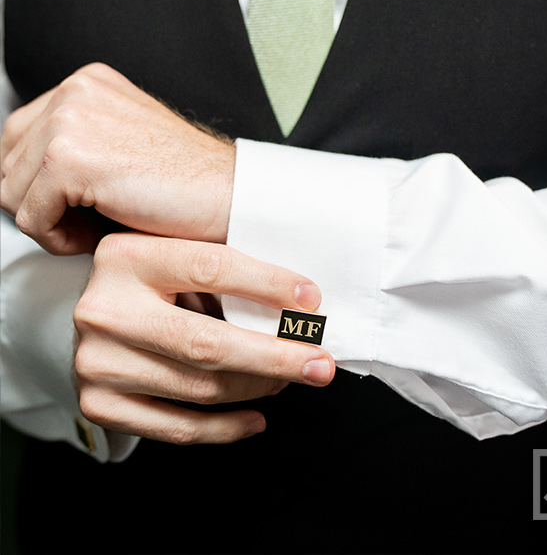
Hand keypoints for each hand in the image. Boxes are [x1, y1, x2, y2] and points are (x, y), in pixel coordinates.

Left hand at [0, 63, 234, 254]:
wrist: (228, 195)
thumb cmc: (185, 181)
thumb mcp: (120, 143)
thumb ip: (74, 144)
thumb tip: (18, 183)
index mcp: (86, 83)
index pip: (16, 138)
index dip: (39, 184)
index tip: (77, 202)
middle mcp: (75, 91)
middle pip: (7, 165)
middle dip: (40, 203)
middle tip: (91, 217)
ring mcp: (69, 120)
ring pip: (11, 194)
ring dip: (50, 223)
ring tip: (99, 224)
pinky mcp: (67, 159)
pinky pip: (29, 219)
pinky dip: (59, 240)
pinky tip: (101, 231)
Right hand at [74, 232, 334, 443]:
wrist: (91, 315)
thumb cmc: (150, 279)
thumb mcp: (173, 253)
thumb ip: (220, 269)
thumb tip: (299, 304)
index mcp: (126, 255)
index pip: (211, 268)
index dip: (267, 285)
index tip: (311, 301)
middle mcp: (104, 308)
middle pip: (207, 342)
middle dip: (275, 356)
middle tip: (320, 363)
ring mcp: (96, 361)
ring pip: (199, 388)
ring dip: (257, 388)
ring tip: (288, 378)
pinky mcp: (98, 404)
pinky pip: (177, 427)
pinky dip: (225, 427)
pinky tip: (255, 416)